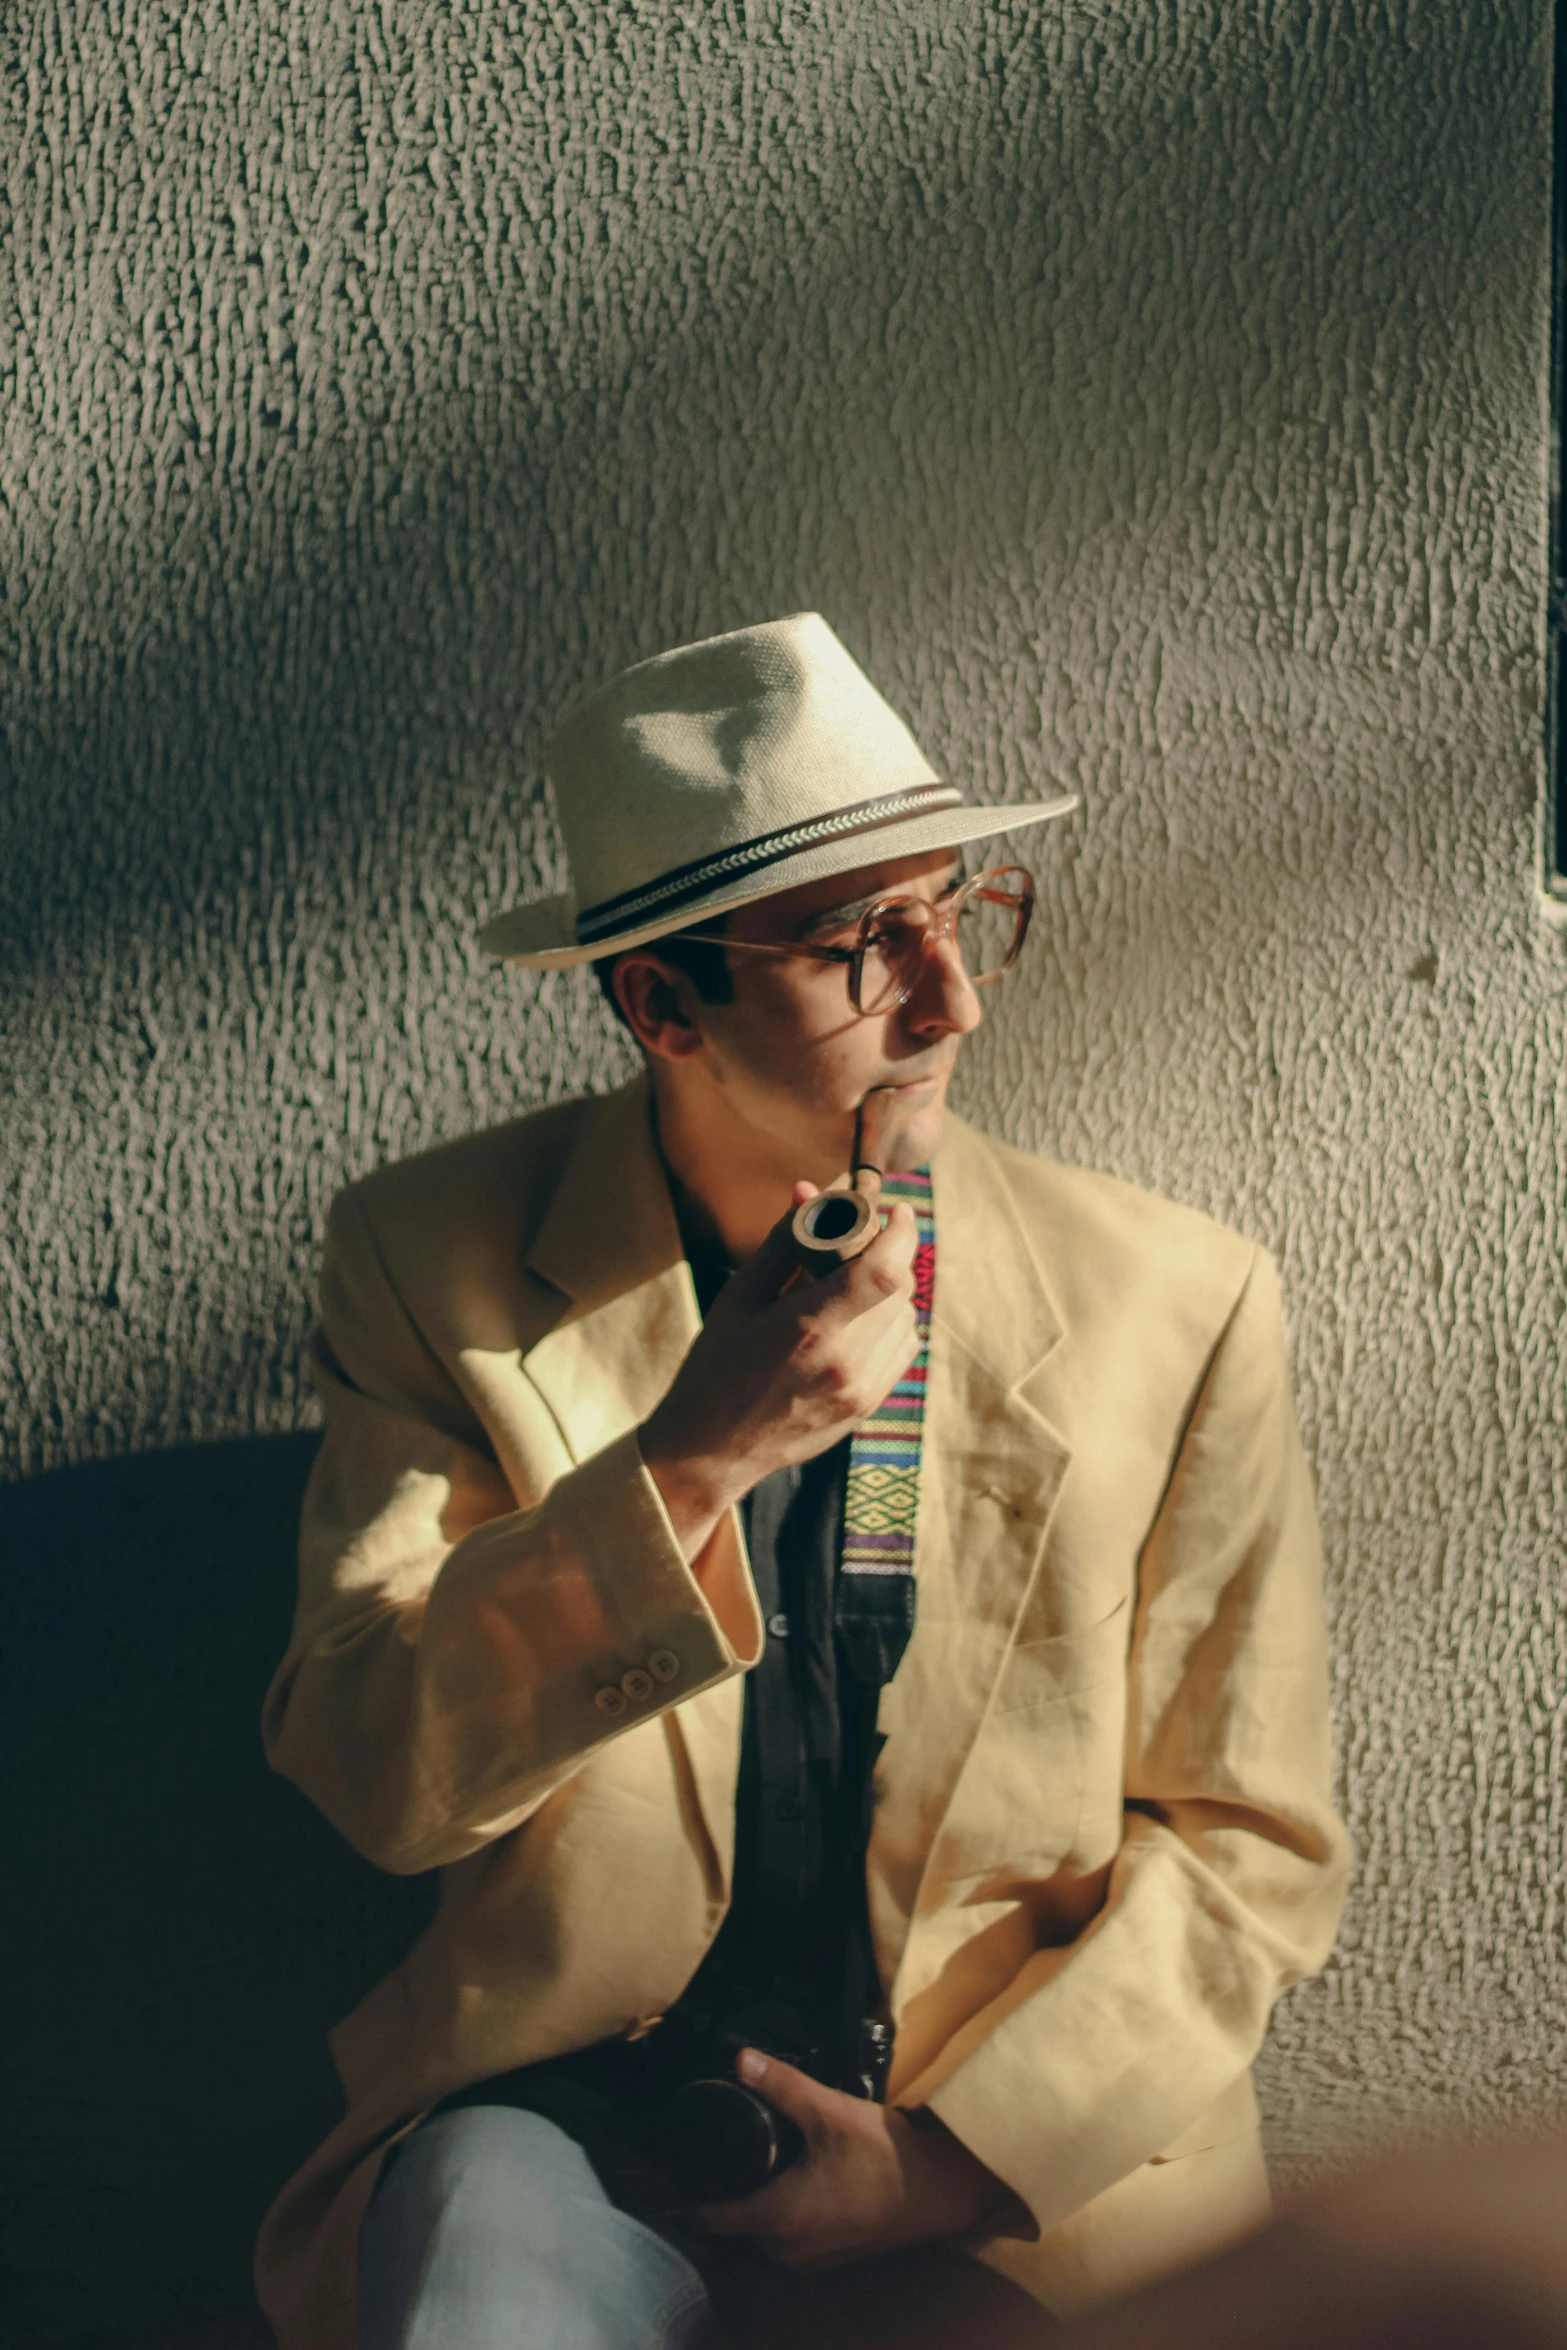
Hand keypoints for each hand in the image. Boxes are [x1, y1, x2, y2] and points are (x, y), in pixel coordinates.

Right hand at [639, 1186, 920, 1562]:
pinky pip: (902, 1348)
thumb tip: (811, 1191)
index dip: (901, 1232)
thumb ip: (784, 1242)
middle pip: (899, 1288)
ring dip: (891, 1289)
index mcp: (808, 1328)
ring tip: (852, 1282)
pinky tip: (858, 1319)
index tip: (898, 1210)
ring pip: (906, 1317)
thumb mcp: (740, 1297)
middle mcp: (845, 1362)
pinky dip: (891, 1322)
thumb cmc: (717, 1365)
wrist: (712, 1448)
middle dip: (889, 1255)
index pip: (883, 1271)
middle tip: (864, 1241)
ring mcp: (862, 1389)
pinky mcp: (868, 1406)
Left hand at [689, 2049, 1013, 2270]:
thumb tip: (738, 2059)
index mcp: (776, 2218)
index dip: (689, 2192)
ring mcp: (810, 2259)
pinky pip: (787, 2239)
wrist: (939, 2191)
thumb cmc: (883, 2153)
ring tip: (750, 2160)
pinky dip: (780, 2214)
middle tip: (716, 2149)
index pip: (710, 2218)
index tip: (680, 2163)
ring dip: (754, 2204)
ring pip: (761, 2234)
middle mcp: (786, 2249)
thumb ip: (781, 2085)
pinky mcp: (831, 2256)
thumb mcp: (829, 2110)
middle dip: (723, 2191)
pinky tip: (790, 2180)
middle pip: (734, 2226)